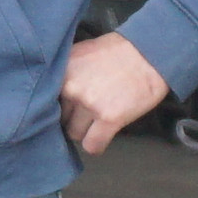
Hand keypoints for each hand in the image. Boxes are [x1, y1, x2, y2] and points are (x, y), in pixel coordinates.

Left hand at [60, 32, 172, 157]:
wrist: (149, 53)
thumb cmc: (117, 52)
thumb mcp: (81, 55)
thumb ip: (66, 74)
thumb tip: (55, 95)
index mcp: (62, 71)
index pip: (47, 101)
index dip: (60, 106)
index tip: (69, 107)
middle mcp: (71, 88)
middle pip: (61, 118)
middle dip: (73, 117)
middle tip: (89, 112)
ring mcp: (89, 104)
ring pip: (75, 133)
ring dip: (86, 131)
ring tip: (99, 121)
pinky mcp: (109, 118)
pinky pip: (92, 145)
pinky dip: (96, 145)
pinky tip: (102, 138)